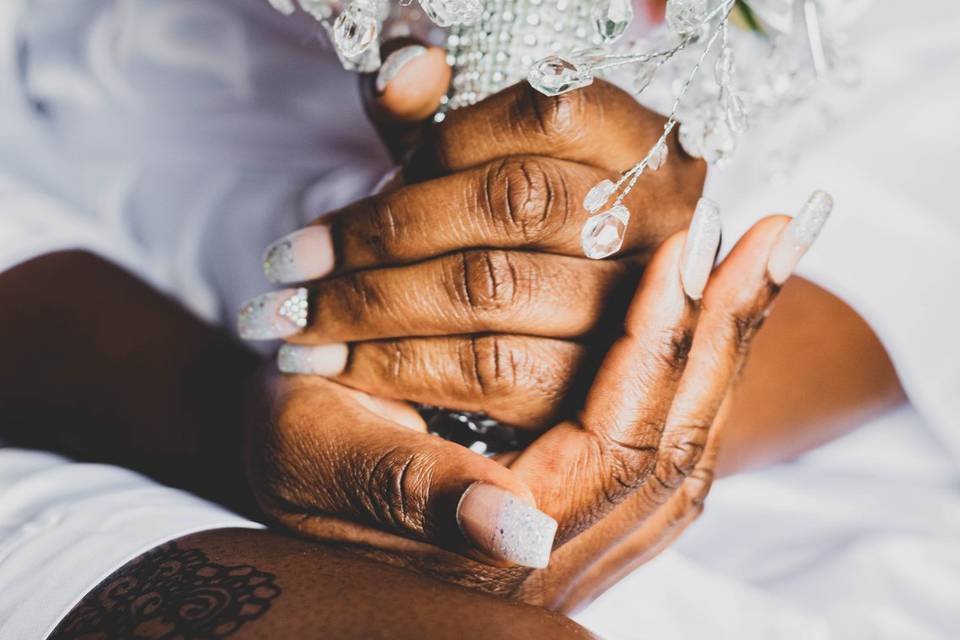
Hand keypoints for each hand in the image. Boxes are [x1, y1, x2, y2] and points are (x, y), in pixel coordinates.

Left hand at [239, 45, 705, 427]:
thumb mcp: (475, 167)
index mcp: (642, 143)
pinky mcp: (600, 385)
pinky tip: (338, 364)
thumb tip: (405, 68)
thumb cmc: (508, 238)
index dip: (433, 148)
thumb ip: (435, 115)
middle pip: (512, 205)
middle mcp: (661, 220)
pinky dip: (398, 366)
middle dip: (381, 235)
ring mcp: (637, 306)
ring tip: (295, 321)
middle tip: (288, 267)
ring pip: (492, 290)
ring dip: (373, 308)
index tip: (348, 189)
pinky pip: (490, 370)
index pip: (543, 116)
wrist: (558, 336)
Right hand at [243, 196, 829, 608]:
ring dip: (726, 351)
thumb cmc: (297, 451)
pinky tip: (716, 319)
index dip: (654, 340)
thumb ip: (415, 493)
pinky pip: (670, 448)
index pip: (616, 439)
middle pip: (676, 445)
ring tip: (760, 264)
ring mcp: (583, 542)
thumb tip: (520, 534)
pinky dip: (700, 375)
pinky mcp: (589, 515)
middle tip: (771, 237)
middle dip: (722, 334)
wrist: (299, 481)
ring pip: (687, 450)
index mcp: (500, 547)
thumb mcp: (323, 455)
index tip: (686, 246)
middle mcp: (560, 558)